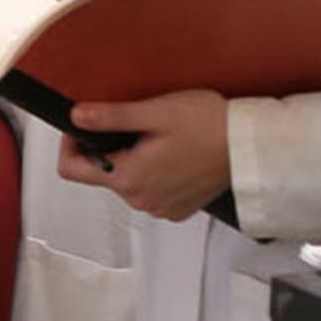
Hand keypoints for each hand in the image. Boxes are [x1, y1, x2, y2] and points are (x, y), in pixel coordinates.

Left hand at [57, 90, 230, 221]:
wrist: (249, 146)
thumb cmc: (208, 126)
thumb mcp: (154, 113)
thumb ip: (110, 117)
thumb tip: (76, 116)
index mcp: (129, 178)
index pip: (72, 170)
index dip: (71, 143)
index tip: (86, 124)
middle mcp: (141, 200)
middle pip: (100, 173)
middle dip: (107, 146)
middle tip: (132, 122)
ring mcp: (160, 207)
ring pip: (125, 180)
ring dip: (131, 158)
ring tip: (157, 135)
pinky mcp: (177, 207)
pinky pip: (149, 188)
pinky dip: (152, 170)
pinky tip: (171, 151)